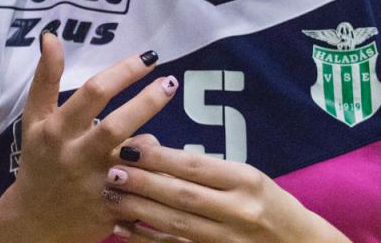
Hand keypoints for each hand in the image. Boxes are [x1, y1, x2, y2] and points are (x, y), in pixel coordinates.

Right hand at [0, 33, 179, 242]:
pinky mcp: (110, 209)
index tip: (148, 57)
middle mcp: (75, 156)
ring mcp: (94, 185)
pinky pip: (142, 188)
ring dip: (152, 142)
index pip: (93, 93)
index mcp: (56, 130)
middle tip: (170, 82)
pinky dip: (156, 174)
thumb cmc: (39, 159)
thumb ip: (45, 78)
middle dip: (147, 102)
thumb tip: (50, 36)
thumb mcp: (34, 119)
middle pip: (116, 126)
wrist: (33, 220)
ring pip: (132, 162)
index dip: (123, 72)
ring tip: (160, 135)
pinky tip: (166, 164)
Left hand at [102, 144, 349, 242]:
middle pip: (182, 196)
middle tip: (111, 171)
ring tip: (112, 197)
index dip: (160, 158)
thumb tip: (157, 154)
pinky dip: (148, 240)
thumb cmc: (268, 204)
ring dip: (140, 211)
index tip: (130, 146)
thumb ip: (209, 169)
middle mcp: (238, 210)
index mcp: (246, 181)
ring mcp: (228, 239)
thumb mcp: (248, 177)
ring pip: (176, 225)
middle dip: (143, 183)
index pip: (196, 166)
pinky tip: (124, 231)